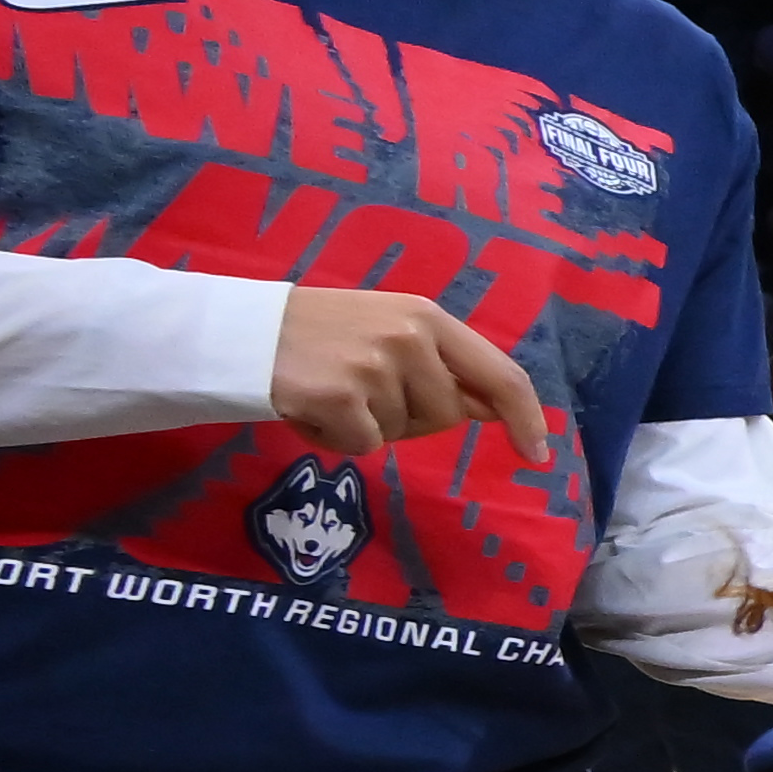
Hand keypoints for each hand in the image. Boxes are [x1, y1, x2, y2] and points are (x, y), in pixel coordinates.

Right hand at [269, 284, 547, 452]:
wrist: (236, 333)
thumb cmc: (319, 335)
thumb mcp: (388, 332)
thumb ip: (441, 367)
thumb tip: (496, 409)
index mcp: (429, 317)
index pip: (500, 374)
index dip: (524, 418)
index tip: (536, 454)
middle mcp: (410, 336)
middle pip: (446, 416)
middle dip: (409, 417)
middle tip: (359, 389)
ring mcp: (376, 365)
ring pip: (401, 434)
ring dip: (367, 426)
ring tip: (329, 391)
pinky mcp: (341, 397)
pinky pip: (363, 446)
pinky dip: (336, 439)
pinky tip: (309, 407)